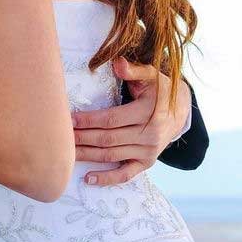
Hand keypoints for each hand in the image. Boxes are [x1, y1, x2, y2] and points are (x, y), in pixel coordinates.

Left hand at [71, 57, 191, 186]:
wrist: (180, 112)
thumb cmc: (159, 90)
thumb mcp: (151, 75)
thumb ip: (133, 70)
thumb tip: (117, 63)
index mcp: (148, 112)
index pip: (112, 119)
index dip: (90, 120)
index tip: (70, 119)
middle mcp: (150, 135)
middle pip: (108, 139)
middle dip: (83, 138)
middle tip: (61, 137)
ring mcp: (149, 152)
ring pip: (112, 155)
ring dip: (87, 155)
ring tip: (66, 154)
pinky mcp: (146, 163)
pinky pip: (125, 174)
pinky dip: (107, 178)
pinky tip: (88, 178)